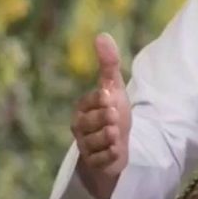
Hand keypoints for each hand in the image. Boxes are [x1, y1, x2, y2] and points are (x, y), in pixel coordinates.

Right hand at [71, 33, 131, 198]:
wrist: (118, 142)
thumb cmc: (114, 111)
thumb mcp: (114, 87)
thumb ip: (108, 63)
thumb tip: (101, 35)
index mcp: (82, 107)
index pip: (91, 101)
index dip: (102, 100)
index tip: (110, 97)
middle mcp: (79, 127)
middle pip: (91, 123)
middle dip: (106, 119)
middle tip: (115, 118)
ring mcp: (85, 146)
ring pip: (96, 141)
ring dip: (110, 138)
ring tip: (116, 134)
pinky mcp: (93, 163)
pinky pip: (101, 160)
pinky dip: (111, 155)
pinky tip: (117, 151)